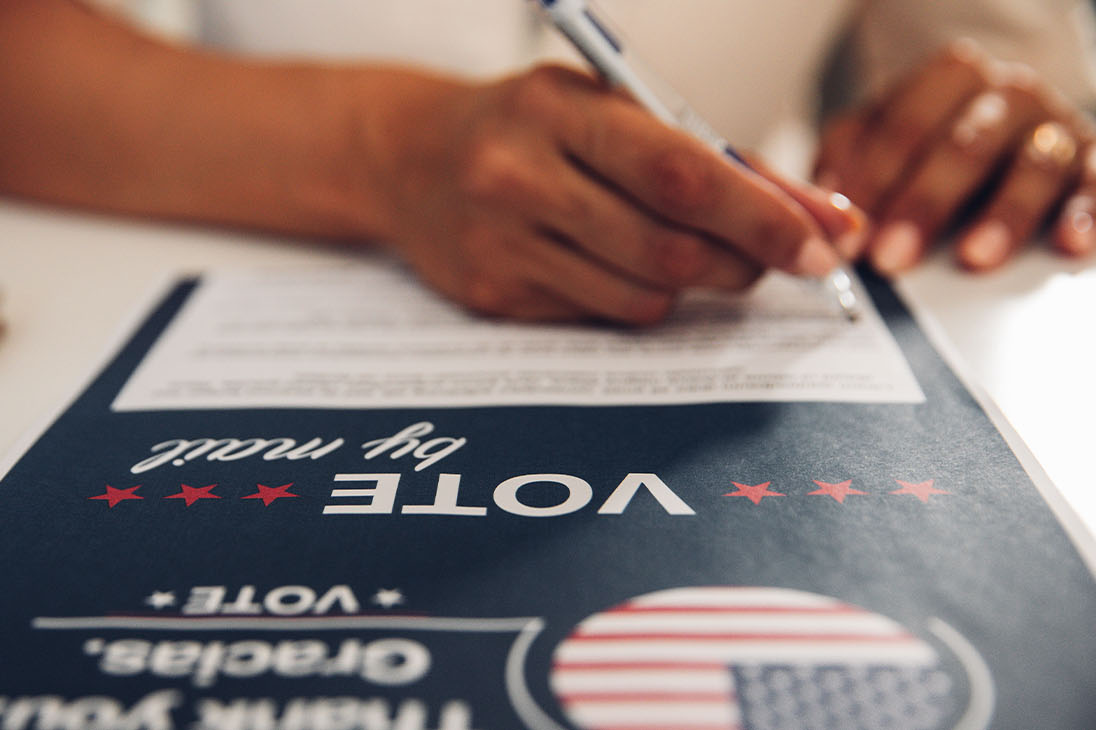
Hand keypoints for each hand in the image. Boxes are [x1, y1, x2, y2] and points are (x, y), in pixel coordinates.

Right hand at [368, 65, 859, 324]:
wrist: (408, 159)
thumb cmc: (531, 126)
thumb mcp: (612, 108)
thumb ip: (709, 156)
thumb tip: (816, 217)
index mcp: (558, 110)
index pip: (679, 174)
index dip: (761, 215)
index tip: (822, 243)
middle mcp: (519, 177)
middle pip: (666, 248)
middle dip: (743, 262)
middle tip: (777, 258)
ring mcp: (501, 243)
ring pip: (641, 297)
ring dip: (694, 286)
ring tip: (688, 252)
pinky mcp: (491, 296)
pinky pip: (600, 316)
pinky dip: (635, 298)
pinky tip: (617, 263)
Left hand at [815, 40, 1095, 273]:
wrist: (1007, 122)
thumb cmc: (935, 137)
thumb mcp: (881, 135)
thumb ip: (849, 159)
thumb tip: (827, 204)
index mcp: (952, 77)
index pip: (907, 123)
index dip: (875, 178)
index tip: (851, 229)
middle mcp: (1010, 94)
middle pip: (966, 145)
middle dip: (924, 204)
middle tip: (891, 255)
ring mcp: (1054, 127)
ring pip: (1034, 164)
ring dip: (1002, 215)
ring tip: (972, 258)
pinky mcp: (1090, 163)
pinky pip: (1095, 186)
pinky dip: (1085, 215)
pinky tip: (1067, 245)